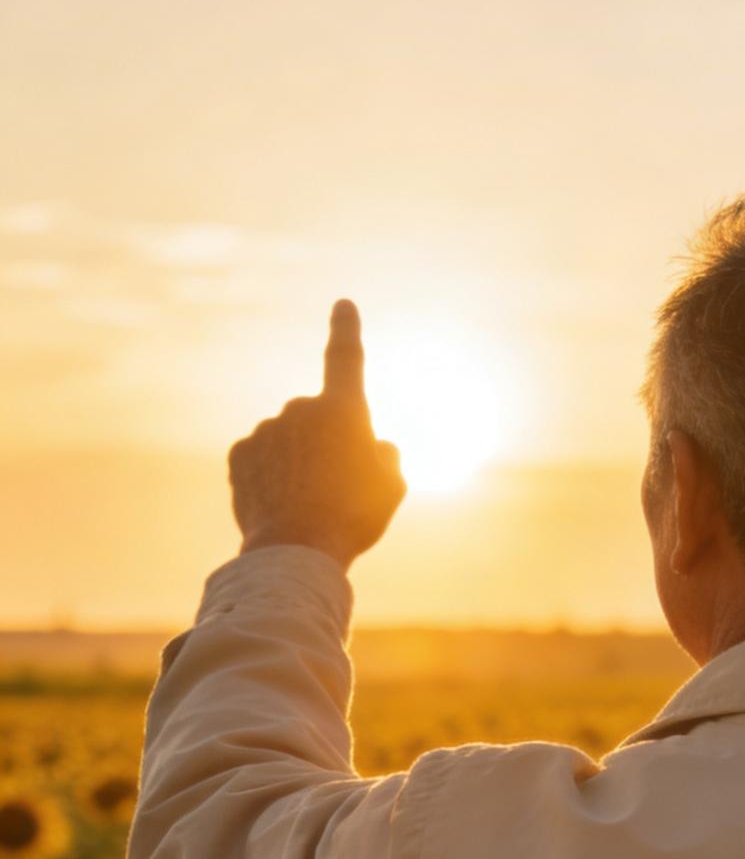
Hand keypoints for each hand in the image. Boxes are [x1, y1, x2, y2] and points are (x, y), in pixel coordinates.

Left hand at [229, 299, 406, 570]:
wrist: (293, 552)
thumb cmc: (350, 521)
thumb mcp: (391, 489)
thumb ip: (387, 456)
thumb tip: (374, 444)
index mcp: (342, 412)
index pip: (346, 359)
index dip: (346, 329)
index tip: (343, 306)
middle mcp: (300, 410)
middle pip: (318, 420)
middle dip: (327, 443)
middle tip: (337, 490)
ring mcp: (266, 430)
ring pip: (288, 440)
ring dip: (298, 462)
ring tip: (307, 505)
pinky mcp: (240, 453)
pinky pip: (262, 458)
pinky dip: (271, 475)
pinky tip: (280, 504)